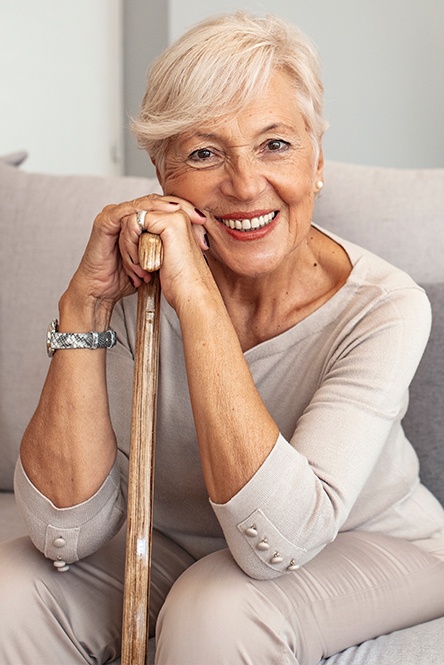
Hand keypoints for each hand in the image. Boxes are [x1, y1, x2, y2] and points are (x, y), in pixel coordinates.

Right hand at [65, 193, 208, 319]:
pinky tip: (158, 217)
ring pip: (144, 204)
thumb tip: (197, 247)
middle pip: (158, 202)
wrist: (102, 290)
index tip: (205, 222)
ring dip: (164, 210)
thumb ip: (170, 249)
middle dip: (180, 208)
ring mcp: (115, 215)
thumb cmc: (126, 278)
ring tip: (181, 214)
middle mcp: (127, 214)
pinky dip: (144, 214)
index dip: (186, 212)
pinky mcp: (106, 221)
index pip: (165, 208)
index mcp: (139, 221)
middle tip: (199, 217)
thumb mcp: (157, 262)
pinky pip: (127, 212)